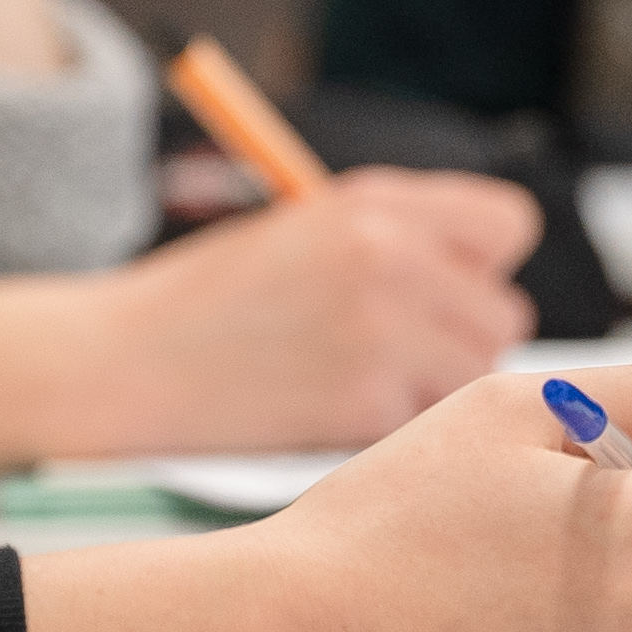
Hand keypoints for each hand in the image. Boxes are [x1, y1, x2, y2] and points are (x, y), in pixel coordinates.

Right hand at [68, 169, 538, 455]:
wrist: (123, 363)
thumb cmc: (211, 301)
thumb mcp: (304, 230)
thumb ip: (399, 240)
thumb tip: (485, 279)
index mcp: (374, 202)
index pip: (507, 224)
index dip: (477, 264)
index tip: (439, 289)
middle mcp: (389, 255)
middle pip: (502, 314)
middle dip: (457, 339)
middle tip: (387, 352)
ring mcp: (381, 331)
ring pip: (474, 377)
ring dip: (432, 390)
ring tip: (353, 383)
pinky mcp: (365, 402)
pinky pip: (425, 423)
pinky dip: (389, 429)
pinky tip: (326, 412)